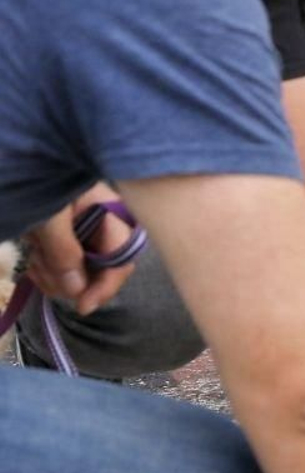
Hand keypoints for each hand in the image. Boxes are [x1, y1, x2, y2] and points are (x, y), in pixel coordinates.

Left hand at [22, 183, 135, 315]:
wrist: (15, 166)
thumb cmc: (35, 180)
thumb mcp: (47, 216)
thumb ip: (64, 251)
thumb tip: (77, 290)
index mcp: (110, 211)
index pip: (121, 258)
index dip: (106, 285)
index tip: (82, 306)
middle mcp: (105, 224)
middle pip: (100, 270)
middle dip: (68, 278)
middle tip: (38, 269)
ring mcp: (87, 232)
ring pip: (80, 273)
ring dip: (52, 273)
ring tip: (32, 256)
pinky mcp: (70, 238)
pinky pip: (65, 267)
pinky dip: (47, 269)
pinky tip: (33, 258)